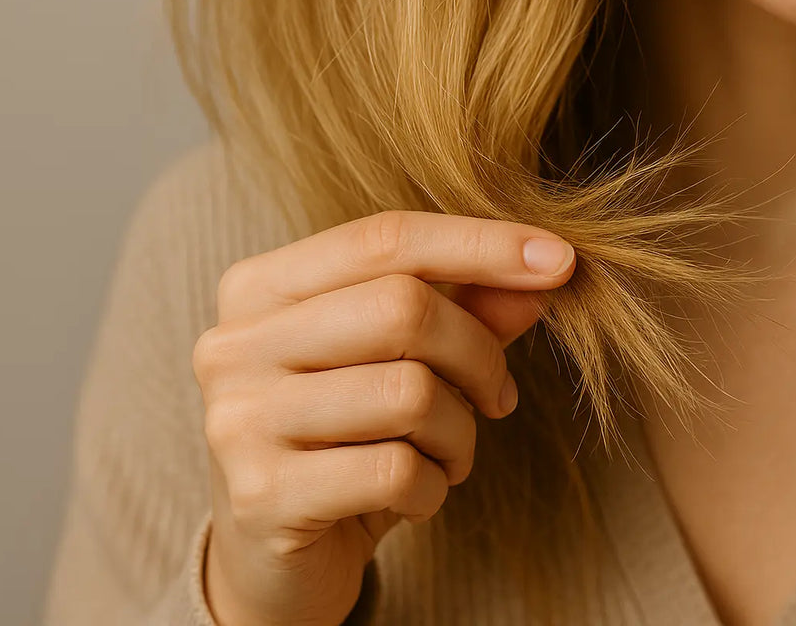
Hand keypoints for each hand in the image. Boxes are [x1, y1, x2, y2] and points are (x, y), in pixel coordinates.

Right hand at [191, 210, 575, 625]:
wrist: (274, 557)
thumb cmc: (346, 439)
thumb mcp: (405, 364)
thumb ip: (466, 310)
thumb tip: (545, 275)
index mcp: (261, 288)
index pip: (385, 238)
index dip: (482, 244)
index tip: (561, 261)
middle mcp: (234, 344)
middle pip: (403, 310)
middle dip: (479, 355)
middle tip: (497, 395)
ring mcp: (239, 420)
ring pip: (409, 394)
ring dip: (459, 432)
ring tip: (447, 453)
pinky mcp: (262, 495)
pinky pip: (396, 471)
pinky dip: (433, 487)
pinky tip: (416, 494)